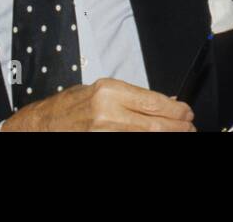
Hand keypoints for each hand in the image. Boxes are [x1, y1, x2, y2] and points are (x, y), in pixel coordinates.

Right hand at [0, 78, 195, 131]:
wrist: (42, 125)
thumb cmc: (68, 106)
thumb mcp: (99, 91)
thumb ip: (130, 96)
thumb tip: (163, 102)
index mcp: (108, 91)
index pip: (152, 101)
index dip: (174, 109)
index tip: (186, 112)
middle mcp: (107, 111)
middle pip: (153, 122)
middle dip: (176, 126)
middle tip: (189, 126)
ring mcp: (104, 131)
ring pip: (145, 135)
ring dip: (166, 135)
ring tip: (179, 133)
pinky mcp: (101, 142)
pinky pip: (131, 142)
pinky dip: (147, 141)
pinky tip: (156, 139)